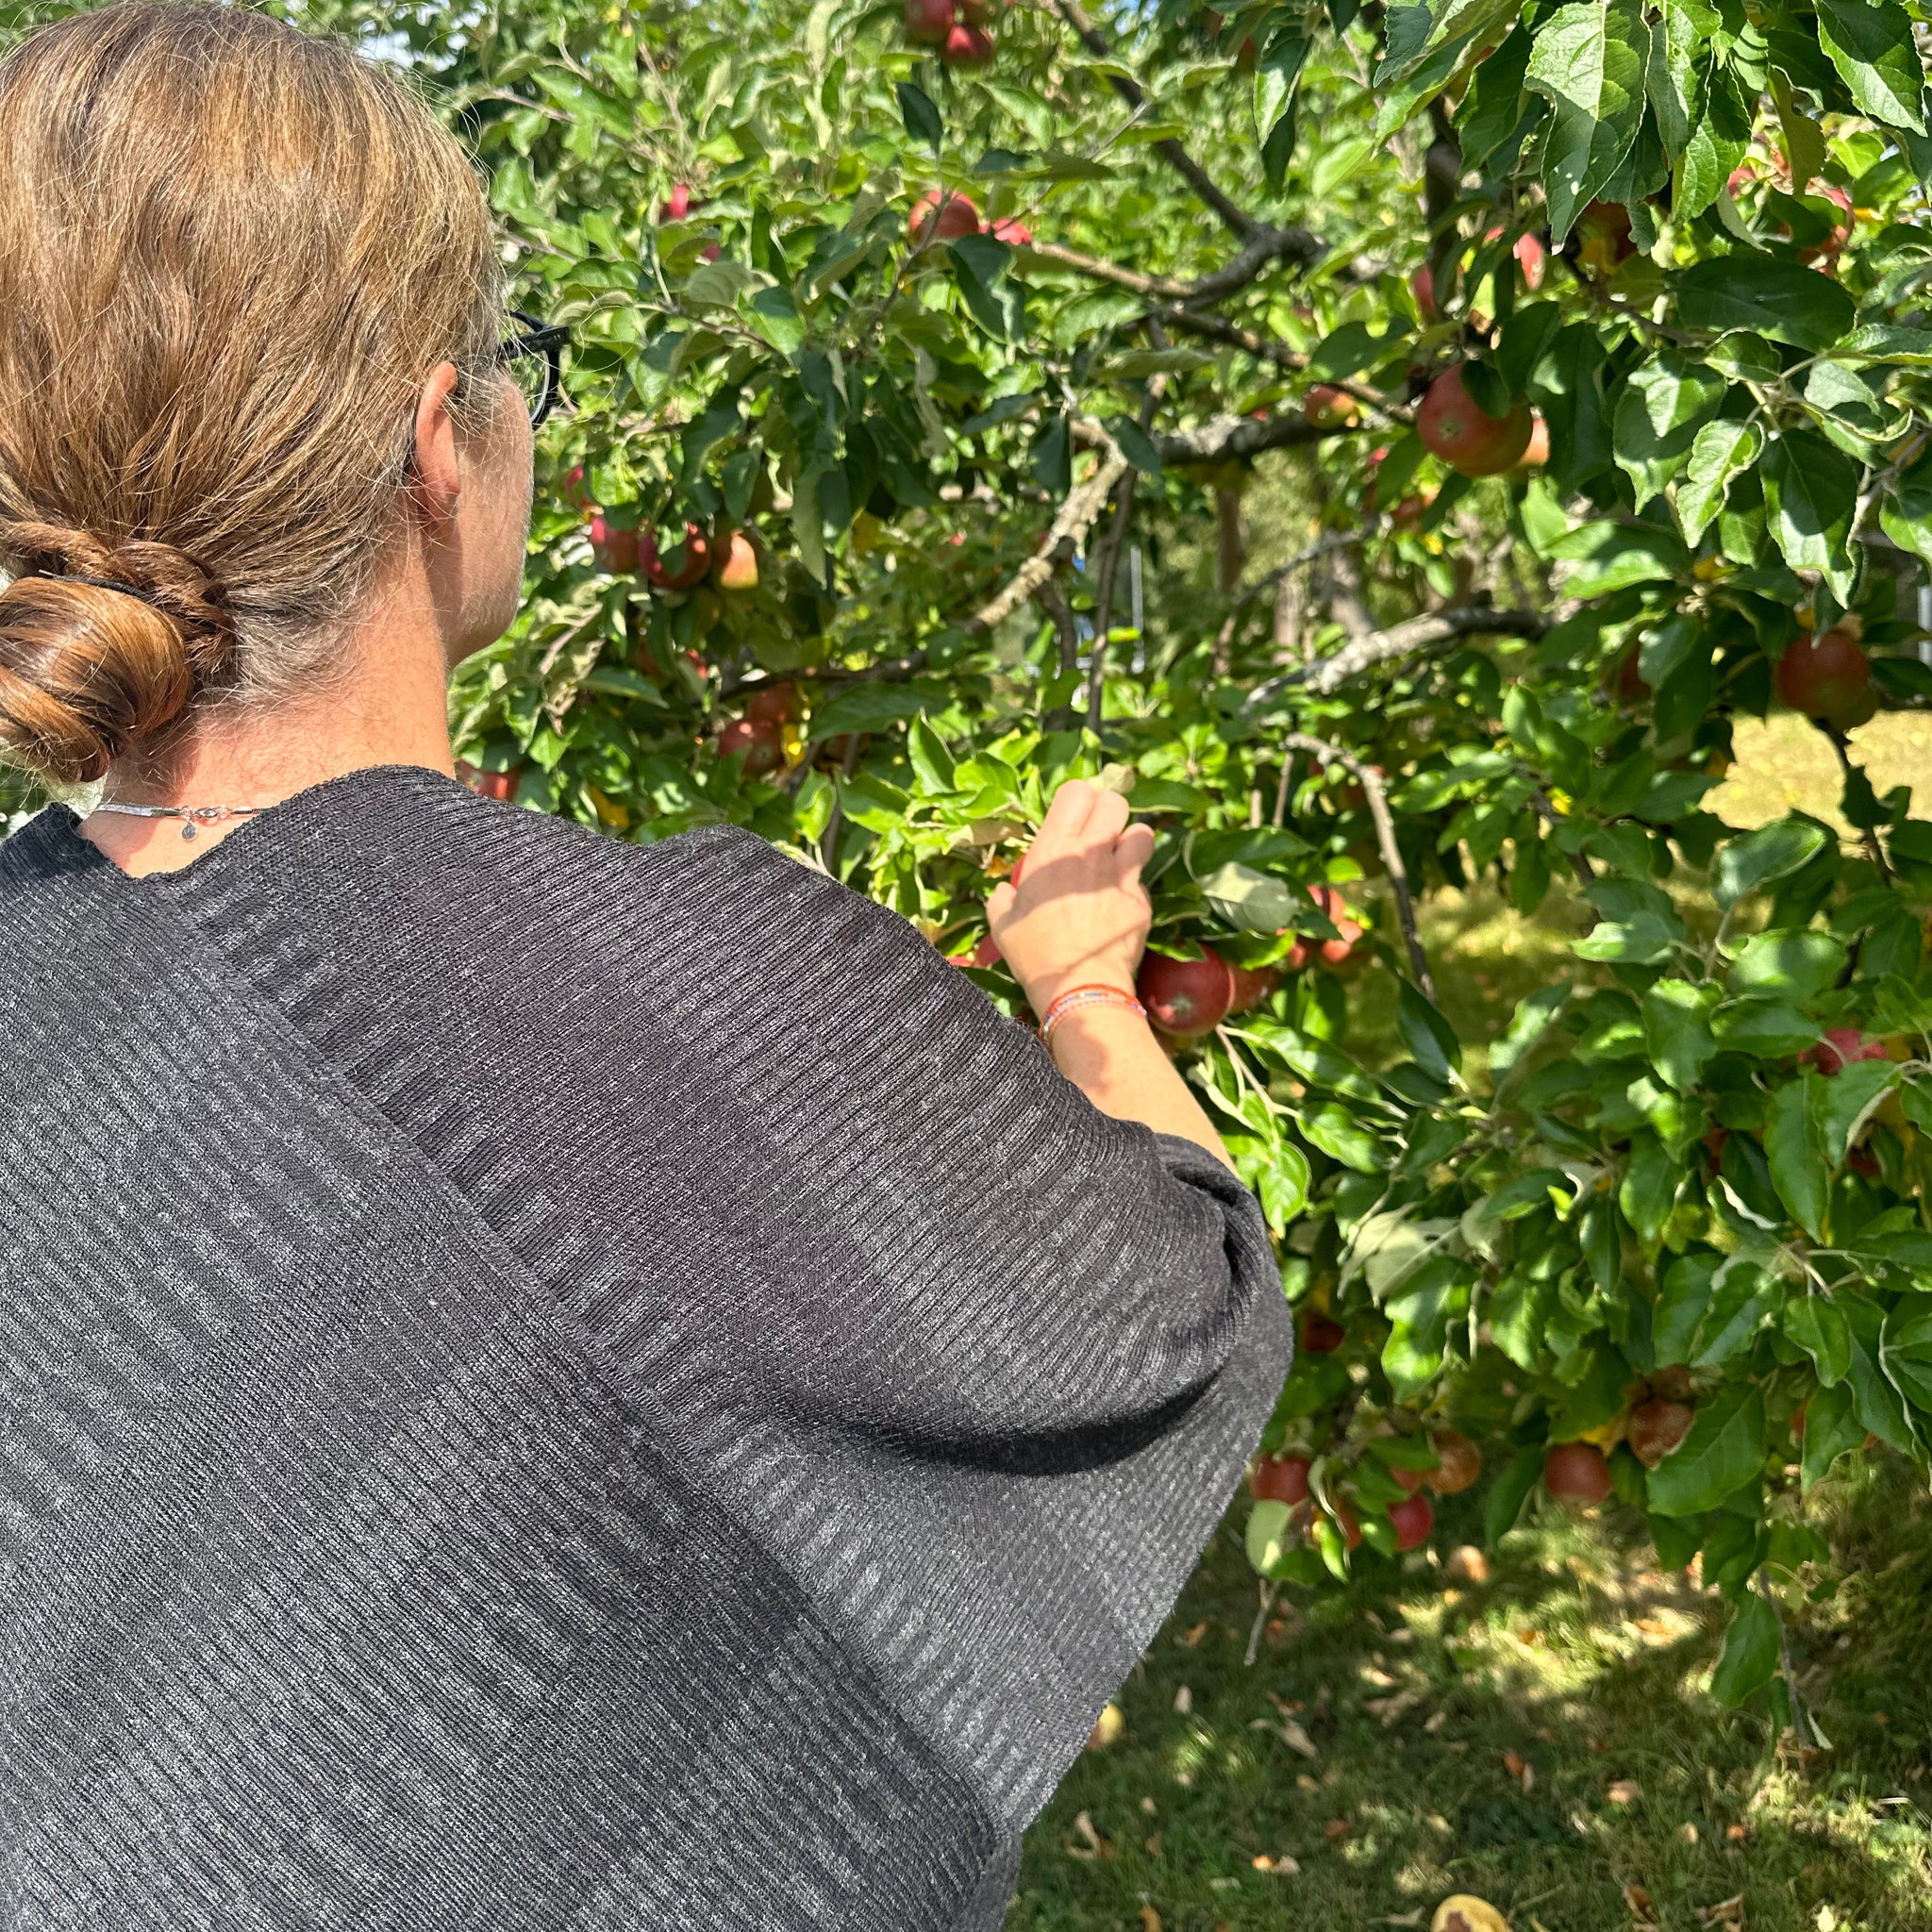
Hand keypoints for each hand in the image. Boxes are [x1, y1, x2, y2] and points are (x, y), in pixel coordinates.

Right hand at [987, 779, 1156, 1018]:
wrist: (1078, 988)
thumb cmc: (1034, 954)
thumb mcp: (1002, 924)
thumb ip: (1003, 898)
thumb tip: (1005, 892)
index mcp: (1052, 851)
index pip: (1076, 792)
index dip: (1080, 800)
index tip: (1076, 818)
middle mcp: (1090, 854)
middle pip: (1114, 802)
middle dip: (1109, 813)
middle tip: (1100, 835)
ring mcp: (1121, 876)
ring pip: (1143, 832)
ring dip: (1133, 841)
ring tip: (1121, 860)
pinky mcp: (1142, 900)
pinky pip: (1144, 878)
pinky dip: (1135, 885)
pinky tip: (1122, 903)